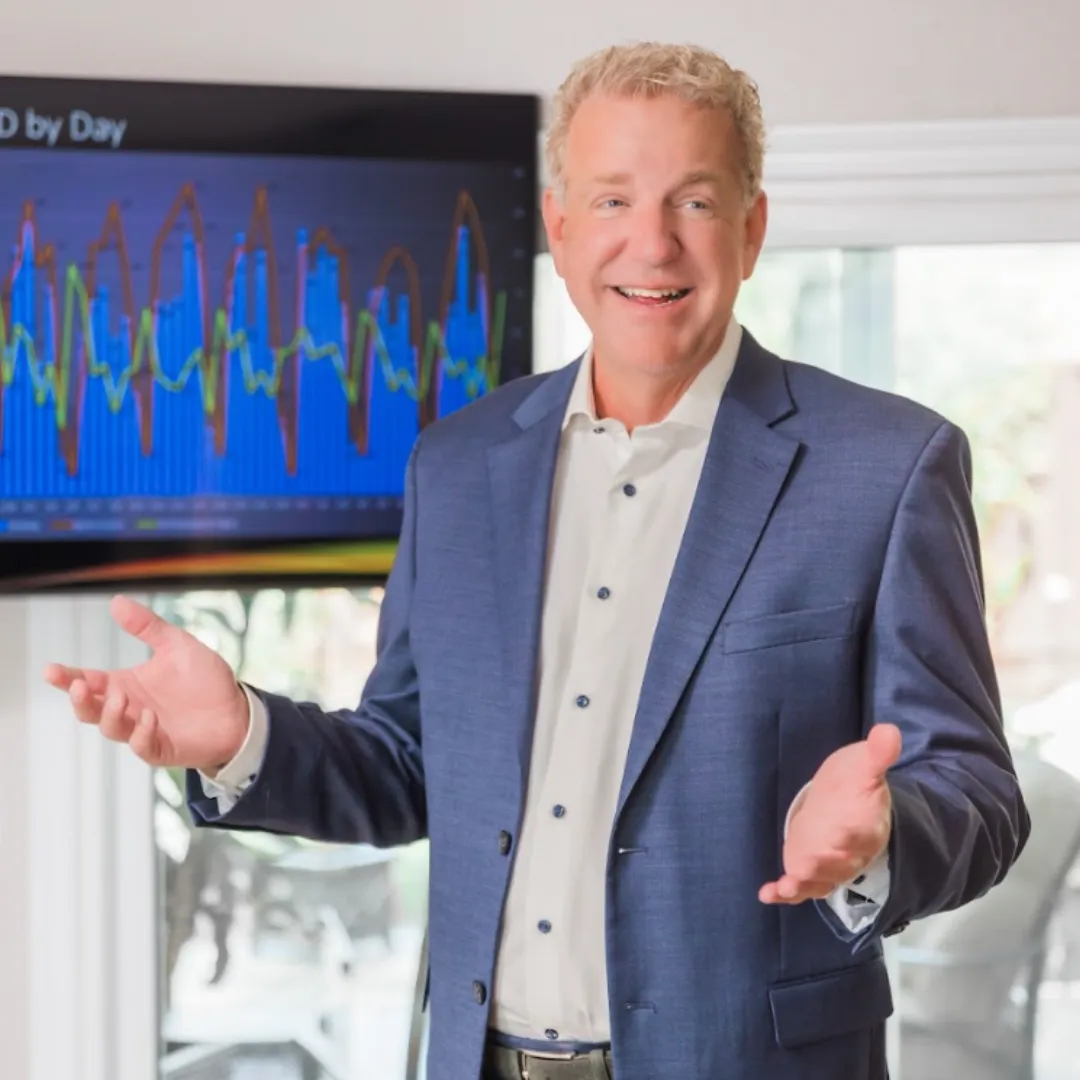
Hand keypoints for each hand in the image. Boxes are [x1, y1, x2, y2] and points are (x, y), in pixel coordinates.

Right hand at [42, 595, 249, 771]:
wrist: (238, 710)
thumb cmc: (204, 679)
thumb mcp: (177, 645)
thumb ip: (148, 627)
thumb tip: (117, 601)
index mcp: (128, 683)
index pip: (90, 681)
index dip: (68, 678)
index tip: (51, 670)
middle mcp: (130, 708)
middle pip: (90, 710)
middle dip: (80, 700)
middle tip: (82, 685)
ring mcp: (144, 730)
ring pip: (111, 729)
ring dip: (111, 714)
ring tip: (122, 697)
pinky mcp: (163, 748)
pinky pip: (143, 747)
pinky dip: (142, 734)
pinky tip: (150, 718)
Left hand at [759, 723, 900, 904]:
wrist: (851, 805)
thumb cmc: (855, 783)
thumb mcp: (864, 765)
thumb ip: (876, 754)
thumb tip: (888, 731)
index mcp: (864, 820)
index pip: (859, 829)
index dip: (850, 835)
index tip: (842, 835)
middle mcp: (848, 849)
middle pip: (836, 862)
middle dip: (821, 866)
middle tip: (802, 870)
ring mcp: (828, 864)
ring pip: (818, 879)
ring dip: (802, 884)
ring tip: (786, 886)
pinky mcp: (809, 870)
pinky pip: (800, 887)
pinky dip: (784, 893)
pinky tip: (766, 894)